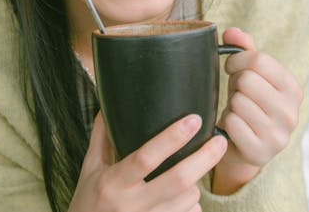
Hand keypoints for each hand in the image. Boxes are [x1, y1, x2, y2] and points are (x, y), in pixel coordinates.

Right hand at [69, 112, 227, 211]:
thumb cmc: (87, 204)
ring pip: (188, 200)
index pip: (146, 158)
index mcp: (113, 183)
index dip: (171, 138)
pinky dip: (192, 204)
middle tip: (220, 141)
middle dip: (204, 159)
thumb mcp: (89, 170)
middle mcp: (132, 205)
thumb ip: (101, 139)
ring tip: (190, 171)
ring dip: (195, 183)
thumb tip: (107, 106)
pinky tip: (184, 198)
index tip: (193, 119)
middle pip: (178, 180)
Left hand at [212, 28, 302, 194]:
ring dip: (231, 105)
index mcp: (292, 88)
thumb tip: (232, 32)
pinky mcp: (260, 152)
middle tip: (237, 93)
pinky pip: (232, 123)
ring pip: (237, 102)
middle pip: (246, 80)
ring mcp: (278, 135)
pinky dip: (226, 123)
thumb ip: (243, 48)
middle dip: (234, 84)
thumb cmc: (247, 102)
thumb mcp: (250, 73)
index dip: (237, 59)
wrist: (243, 147)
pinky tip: (234, 128)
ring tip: (238, 112)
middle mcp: (291, 112)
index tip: (232, 67)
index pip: (259, 59)